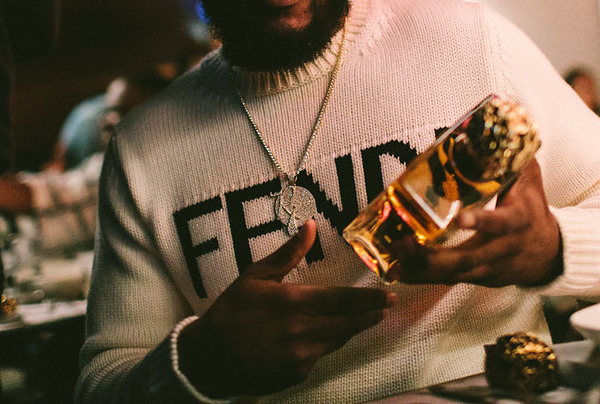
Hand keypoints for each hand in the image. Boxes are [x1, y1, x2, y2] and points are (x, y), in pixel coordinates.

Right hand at [177, 220, 396, 396]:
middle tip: (389, 306)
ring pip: (337, 340)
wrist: (210, 357)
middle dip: (371, 314)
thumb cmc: (231, 311)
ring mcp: (300, 356)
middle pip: (348, 323)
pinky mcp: (297, 373)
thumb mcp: (256, 276)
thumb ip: (288, 254)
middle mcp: (301, 330)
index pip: (342, 300)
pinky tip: (322, 335)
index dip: (368, 299)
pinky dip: (324, 344)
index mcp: (292, 302)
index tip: (388, 295)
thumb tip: (310, 226)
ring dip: (351, 328)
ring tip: (365, 318)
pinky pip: (320, 356)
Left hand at [389, 159, 562, 286]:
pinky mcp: (478, 279)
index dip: (480, 223)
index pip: (500, 224)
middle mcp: (503, 249)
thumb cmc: (532, 210)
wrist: (549, 253)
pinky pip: (448, 281)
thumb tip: (495, 126)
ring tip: (395, 255)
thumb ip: (512, 156)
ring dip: (422, 268)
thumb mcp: (529, 181)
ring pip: (454, 275)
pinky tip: (398, 269)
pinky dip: (423, 276)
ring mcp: (490, 269)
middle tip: (405, 244)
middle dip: (434, 257)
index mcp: (518, 221)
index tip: (460, 219)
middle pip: (467, 260)